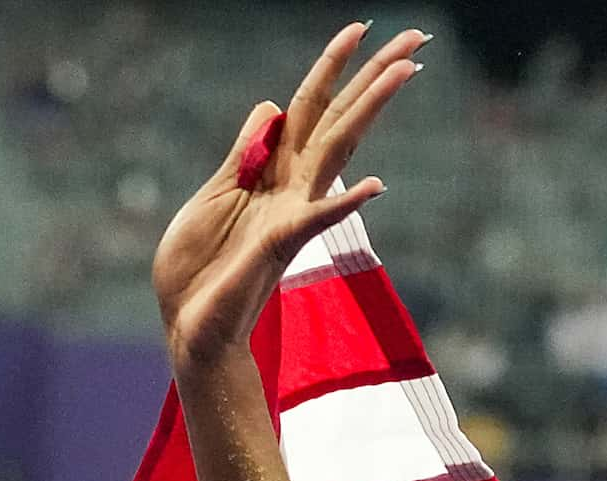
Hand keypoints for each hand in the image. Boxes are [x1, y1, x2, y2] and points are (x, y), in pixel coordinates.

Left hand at [153, 23, 424, 373]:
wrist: (188, 326)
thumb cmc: (196, 268)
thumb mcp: (211, 195)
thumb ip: (243, 154)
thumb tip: (273, 105)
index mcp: (269, 171)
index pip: (307, 107)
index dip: (330, 66)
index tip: (360, 27)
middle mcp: (290, 187)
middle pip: (338, 118)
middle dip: (374, 75)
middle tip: (417, 37)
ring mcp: (291, 214)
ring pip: (337, 149)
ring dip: (371, 108)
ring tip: (406, 71)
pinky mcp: (281, 243)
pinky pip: (318, 217)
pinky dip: (345, 200)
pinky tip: (376, 184)